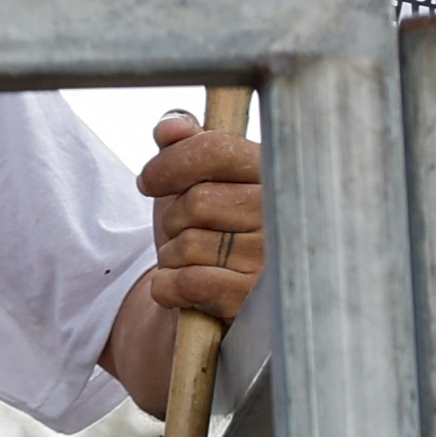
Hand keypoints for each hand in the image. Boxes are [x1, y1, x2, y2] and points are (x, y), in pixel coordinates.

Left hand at [106, 108, 271, 397]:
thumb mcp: (196, 183)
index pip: (215, 148)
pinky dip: (166, 288)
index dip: (169, 163)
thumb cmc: (207, 234)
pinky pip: (186, 283)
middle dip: (172, 220)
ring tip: (191, 264)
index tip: (148, 182)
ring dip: (171, 258)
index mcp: (275, 174)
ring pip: (188, 245)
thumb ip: (186, 146)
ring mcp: (275, 263)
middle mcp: (286, 217)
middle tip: (181, 235)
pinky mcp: (255, 305)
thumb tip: (172, 127)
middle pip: (197, 201)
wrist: (213, 309)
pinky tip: (179, 290)